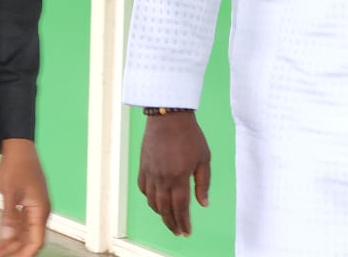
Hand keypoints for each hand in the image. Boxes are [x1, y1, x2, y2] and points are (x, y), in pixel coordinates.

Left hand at [0, 138, 49, 256]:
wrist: (18, 144)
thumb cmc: (17, 163)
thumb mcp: (10, 191)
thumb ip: (9, 216)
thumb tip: (7, 237)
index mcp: (40, 210)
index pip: (35, 241)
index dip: (23, 254)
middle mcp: (40, 211)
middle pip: (29, 240)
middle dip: (14, 252)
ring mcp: (34, 208)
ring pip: (24, 234)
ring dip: (11, 245)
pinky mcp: (27, 203)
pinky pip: (20, 224)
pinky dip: (11, 233)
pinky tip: (0, 241)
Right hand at [137, 111, 210, 236]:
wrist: (168, 115)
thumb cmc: (190, 135)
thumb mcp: (204, 158)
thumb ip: (203, 183)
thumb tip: (203, 204)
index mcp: (179, 177)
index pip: (180, 208)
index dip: (183, 222)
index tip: (186, 232)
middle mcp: (162, 178)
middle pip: (165, 209)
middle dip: (172, 223)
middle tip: (178, 231)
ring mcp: (151, 172)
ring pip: (152, 201)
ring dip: (160, 213)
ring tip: (169, 218)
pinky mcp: (143, 165)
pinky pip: (143, 188)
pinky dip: (149, 198)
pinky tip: (155, 200)